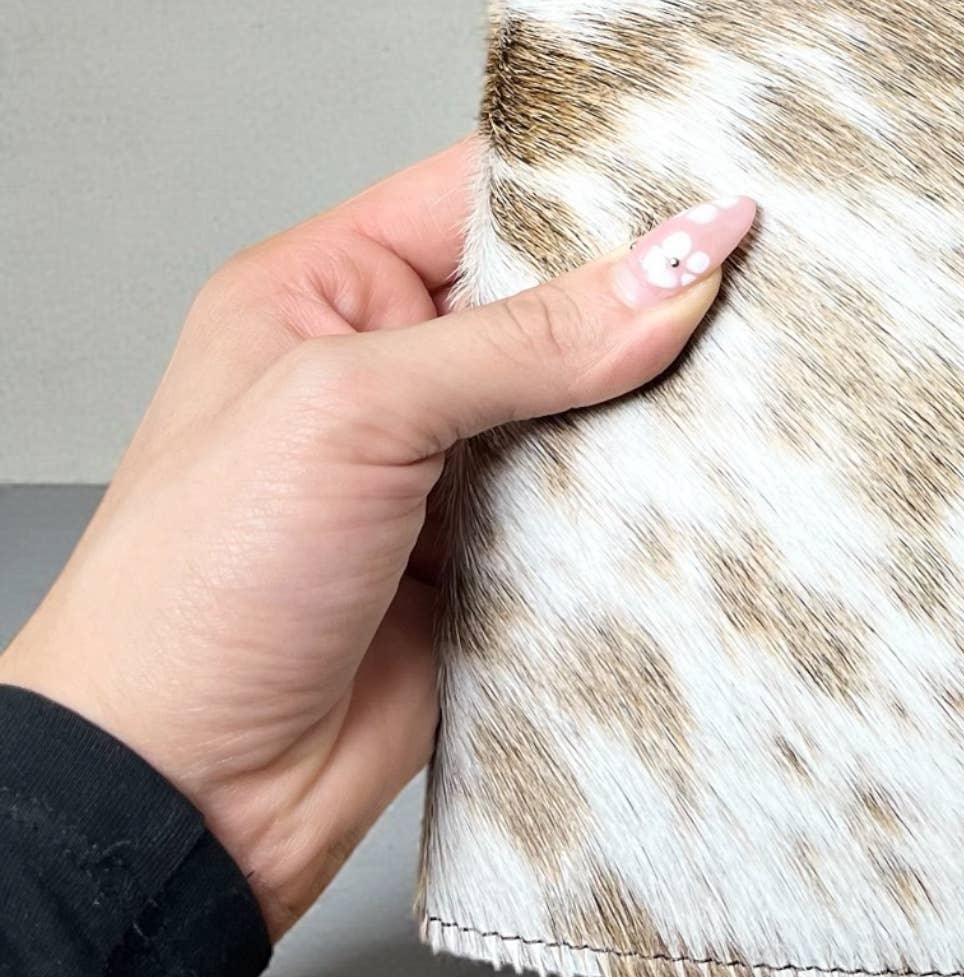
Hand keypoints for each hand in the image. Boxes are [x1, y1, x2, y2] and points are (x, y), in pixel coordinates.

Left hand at [0, 141, 754, 938]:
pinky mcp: (504, 561)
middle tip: (765, 271)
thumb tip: (682, 265)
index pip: (485, 192)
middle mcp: (394, 369)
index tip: (713, 181)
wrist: (185, 795)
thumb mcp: (351, 413)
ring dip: (665, 397)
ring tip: (761, 363)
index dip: (596, 182)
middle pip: (560, 295)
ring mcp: (453, 469)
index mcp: (325, 289)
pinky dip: (659, 493)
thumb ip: (530, 338)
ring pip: (598, 400)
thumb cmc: (192, 590)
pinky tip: (718, 467)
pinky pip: (608, 503)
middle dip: (652, 290)